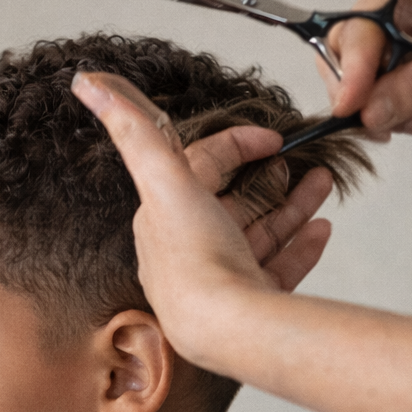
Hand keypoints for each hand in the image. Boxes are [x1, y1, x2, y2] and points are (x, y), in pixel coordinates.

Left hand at [70, 71, 306, 367]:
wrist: (225, 329)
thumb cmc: (192, 260)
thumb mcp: (162, 179)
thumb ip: (134, 129)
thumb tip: (87, 83)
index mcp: (165, 220)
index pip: (200, 170)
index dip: (234, 145)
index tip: (271, 137)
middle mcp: (189, 252)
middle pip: (234, 203)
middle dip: (270, 177)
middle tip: (302, 161)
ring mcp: (221, 280)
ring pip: (260, 233)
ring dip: (293, 205)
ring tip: (323, 186)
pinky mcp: (250, 305)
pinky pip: (279, 268)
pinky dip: (301, 245)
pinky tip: (321, 229)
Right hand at [322, 0, 411, 137]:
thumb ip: (410, 90)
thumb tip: (367, 116)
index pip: (351, 39)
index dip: (348, 79)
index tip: (350, 112)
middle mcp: (378, 8)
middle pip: (344, 64)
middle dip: (372, 102)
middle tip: (407, 124)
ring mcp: (381, 32)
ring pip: (358, 83)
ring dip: (388, 111)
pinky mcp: (388, 52)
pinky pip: (374, 88)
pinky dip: (396, 108)